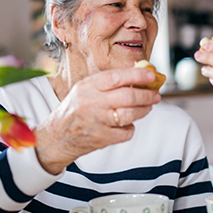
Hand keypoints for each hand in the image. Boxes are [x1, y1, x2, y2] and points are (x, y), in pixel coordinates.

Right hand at [34, 68, 160, 173]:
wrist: (57, 136)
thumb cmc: (75, 109)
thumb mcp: (84, 90)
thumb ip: (106, 83)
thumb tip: (136, 74)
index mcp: (88, 87)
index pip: (116, 77)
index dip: (136, 75)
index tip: (151, 74)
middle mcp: (92, 103)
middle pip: (127, 97)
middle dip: (146, 95)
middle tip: (155, 95)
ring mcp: (97, 122)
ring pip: (130, 114)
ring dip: (143, 110)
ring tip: (147, 107)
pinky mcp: (101, 138)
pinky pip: (126, 132)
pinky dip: (130, 128)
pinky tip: (127, 124)